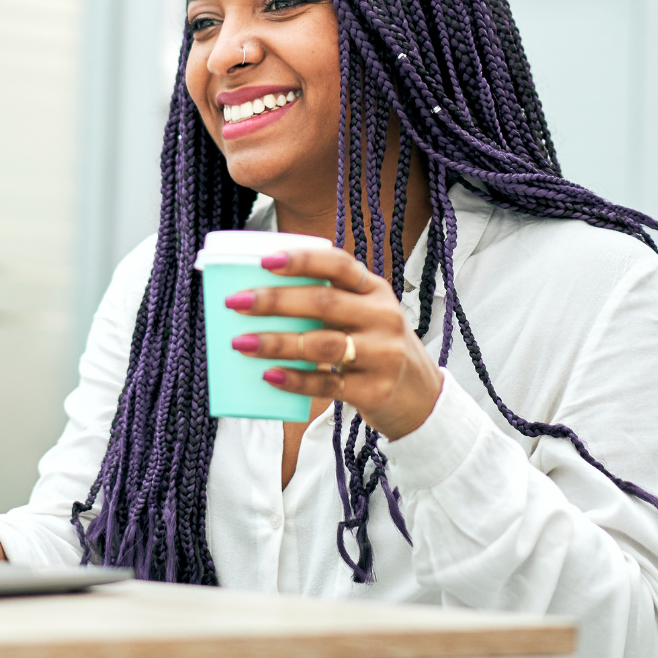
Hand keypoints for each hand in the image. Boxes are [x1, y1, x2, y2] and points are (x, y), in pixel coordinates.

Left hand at [227, 246, 442, 438]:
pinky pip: (328, 383)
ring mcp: (382, 355)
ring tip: (240, 342)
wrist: (421, 397)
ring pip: (323, 344)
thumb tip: (259, 296)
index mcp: (375, 291)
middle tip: (236, 302)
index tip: (265, 261)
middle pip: (324, 303)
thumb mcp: (365, 316)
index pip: (339, 265)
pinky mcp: (375, 390)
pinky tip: (269, 376)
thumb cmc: (377, 348)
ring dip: (277, 342)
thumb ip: (329, 304)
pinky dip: (296, 379)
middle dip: (275, 301)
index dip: (302, 260)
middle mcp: (383, 317)